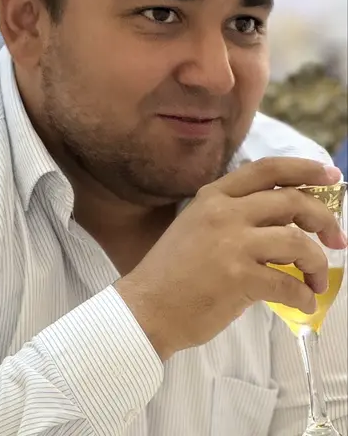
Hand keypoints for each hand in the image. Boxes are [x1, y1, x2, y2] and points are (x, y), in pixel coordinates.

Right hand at [115, 158, 343, 360]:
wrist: (146, 306)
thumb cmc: (172, 270)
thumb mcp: (196, 225)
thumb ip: (231, 213)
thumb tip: (279, 217)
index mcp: (214, 196)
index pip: (267, 170)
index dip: (304, 169)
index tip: (330, 177)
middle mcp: (224, 212)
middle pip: (291, 202)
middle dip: (323, 218)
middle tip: (336, 238)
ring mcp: (231, 244)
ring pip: (296, 242)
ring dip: (317, 263)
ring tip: (316, 280)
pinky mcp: (238, 278)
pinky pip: (288, 284)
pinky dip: (303, 295)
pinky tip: (301, 302)